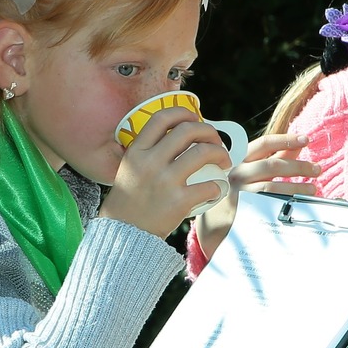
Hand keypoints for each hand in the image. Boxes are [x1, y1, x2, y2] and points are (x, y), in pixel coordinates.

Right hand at [101, 106, 232, 237]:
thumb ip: (148, 151)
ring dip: (220, 154)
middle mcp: (150, 162)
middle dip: (209, 131)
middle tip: (216, 142)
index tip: (195, 118)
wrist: (124, 234)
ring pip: (203, 152)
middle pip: (188, 130)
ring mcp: (165, 181)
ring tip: (223, 162)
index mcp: (137, 151)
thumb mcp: (129, 168)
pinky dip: (218, 186)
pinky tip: (215, 190)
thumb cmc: (130, 200)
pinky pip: (209, 185)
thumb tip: (180, 136)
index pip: (162, 118)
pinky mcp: (178, 201)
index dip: (183, 112)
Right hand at [195, 133, 319, 258]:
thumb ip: (273, 157)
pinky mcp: (242, 212)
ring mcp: (238, 194)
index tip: (305, 138)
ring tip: (312, 189)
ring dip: (296, 187)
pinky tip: (298, 204)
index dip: (285, 139)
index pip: (264, 144)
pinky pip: (268, 206)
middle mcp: (237, 174)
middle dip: (298, 166)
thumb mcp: (250, 172)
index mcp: (240, 160)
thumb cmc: (235, 193)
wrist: (212, 225)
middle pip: (272, 165)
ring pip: (272, 187)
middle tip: (317, 169)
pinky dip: (286, 204)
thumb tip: (297, 145)